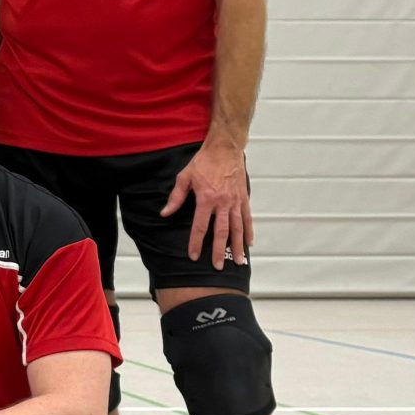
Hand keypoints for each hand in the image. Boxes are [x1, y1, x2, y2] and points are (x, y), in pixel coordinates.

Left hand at [160, 137, 253, 270]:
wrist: (225, 148)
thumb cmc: (204, 161)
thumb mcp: (185, 177)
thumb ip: (176, 197)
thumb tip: (165, 213)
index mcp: (206, 199)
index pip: (200, 226)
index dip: (196, 243)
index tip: (194, 256)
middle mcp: (223, 203)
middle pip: (221, 232)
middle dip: (219, 251)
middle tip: (218, 266)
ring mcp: (235, 201)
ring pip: (237, 228)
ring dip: (237, 246)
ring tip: (238, 261)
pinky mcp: (243, 198)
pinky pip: (247, 218)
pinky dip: (248, 231)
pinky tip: (249, 243)